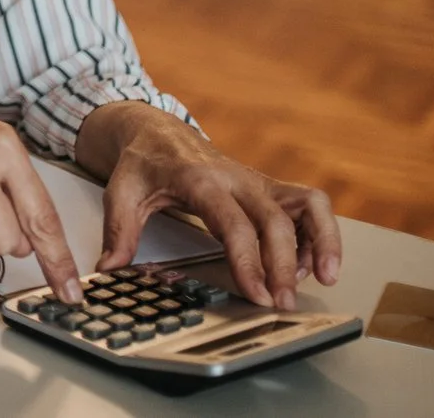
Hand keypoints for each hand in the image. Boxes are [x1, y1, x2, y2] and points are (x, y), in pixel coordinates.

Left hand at [76, 103, 339, 309]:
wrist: (157, 131)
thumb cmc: (143, 163)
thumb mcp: (121, 190)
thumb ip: (119, 230)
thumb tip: (110, 268)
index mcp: (200, 179)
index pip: (233, 222)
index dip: (248, 259)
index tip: (256, 293)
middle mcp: (237, 178)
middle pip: (275, 220)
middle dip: (285, 264)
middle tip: (283, 302)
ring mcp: (257, 182)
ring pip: (308, 203)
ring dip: (323, 240)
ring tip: (324, 278)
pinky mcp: (270, 188)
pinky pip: (309, 205)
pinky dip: (320, 233)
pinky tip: (311, 264)